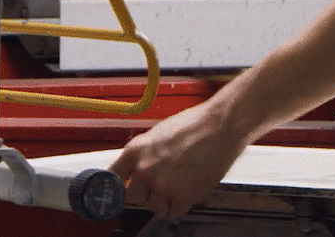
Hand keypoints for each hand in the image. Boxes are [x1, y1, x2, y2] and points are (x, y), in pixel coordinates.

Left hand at [109, 102, 249, 218]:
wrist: (221, 125)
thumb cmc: (197, 123)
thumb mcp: (160, 133)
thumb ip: (146, 153)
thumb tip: (139, 167)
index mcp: (136, 150)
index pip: (112, 177)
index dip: (117, 186)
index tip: (120, 190)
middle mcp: (145, 169)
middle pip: (134, 197)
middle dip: (146, 192)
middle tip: (162, 183)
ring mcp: (162, 185)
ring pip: (155, 206)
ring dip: (166, 199)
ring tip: (181, 182)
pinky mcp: (182, 196)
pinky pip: (175, 211)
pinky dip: (182, 204)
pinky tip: (190, 188)